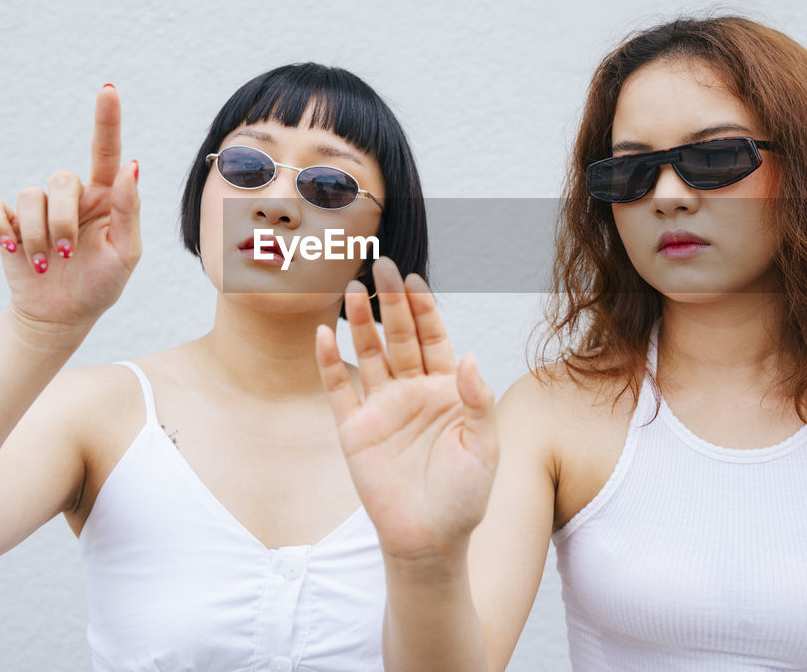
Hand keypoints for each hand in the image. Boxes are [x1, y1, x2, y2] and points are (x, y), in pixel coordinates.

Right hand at [0, 85, 140, 335]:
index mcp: (104, 196)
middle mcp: (71, 195)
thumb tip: (130, 166)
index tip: (109, 90)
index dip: (106, 119)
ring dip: (37, 234)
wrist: (61, 316)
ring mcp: (37, 208)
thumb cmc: (101, 284)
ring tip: (47, 261)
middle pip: (61, 179)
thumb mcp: (125, 253)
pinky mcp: (8, 222)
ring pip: (30, 195)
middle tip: (67, 252)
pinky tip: (12, 247)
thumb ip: (128, 209)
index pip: (106, 150)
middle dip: (62, 220)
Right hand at [316, 258, 497, 562]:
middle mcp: (412, 392)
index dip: (425, 309)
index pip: (434, 338)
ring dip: (361, 323)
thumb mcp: (483, 447)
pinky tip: (323, 335)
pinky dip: (329, 363)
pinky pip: (339, 389)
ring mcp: (381, 408)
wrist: (428, 540)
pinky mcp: (354, 430)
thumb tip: (469, 356)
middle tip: (382, 266)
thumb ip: (477, 400)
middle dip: (392, 302)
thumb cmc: (463, 497)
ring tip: (353, 290)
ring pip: (368, 354)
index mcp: (446, 391)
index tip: (416, 281)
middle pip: (399, 337)